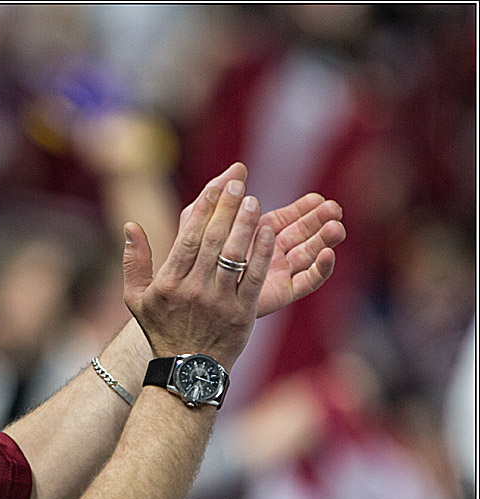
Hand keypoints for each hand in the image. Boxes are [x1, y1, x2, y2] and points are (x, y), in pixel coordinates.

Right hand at [123, 164, 272, 369]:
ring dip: (246, 226)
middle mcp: (194, 291)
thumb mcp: (136, 298)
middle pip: (213, 242)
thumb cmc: (162, 329)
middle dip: (227, 210)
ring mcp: (219, 303)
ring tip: (255, 202)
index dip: (204, 211)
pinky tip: (269, 232)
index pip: (188, 239)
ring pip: (235, 257)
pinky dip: (262, 254)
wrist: (187, 369)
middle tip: (239, 185)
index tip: (215, 187)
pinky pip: (255, 278)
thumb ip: (133, 261)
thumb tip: (130, 225)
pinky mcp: (242, 314)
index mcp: (169, 283)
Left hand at [178, 164, 345, 317]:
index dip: (303, 208)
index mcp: (256, 237)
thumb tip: (238, 167)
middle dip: (318, 221)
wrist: (185, 307)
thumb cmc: (188, 264)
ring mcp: (276, 274)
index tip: (319, 198)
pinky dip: (320, 269)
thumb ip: (217, 195)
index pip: (285, 218)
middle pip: (302, 235)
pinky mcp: (280, 294)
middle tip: (334, 208)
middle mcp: (269, 255)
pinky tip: (328, 253)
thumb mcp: (199, 225)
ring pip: (308, 254)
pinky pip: (306, 282)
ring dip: (324, 239)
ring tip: (336, 227)